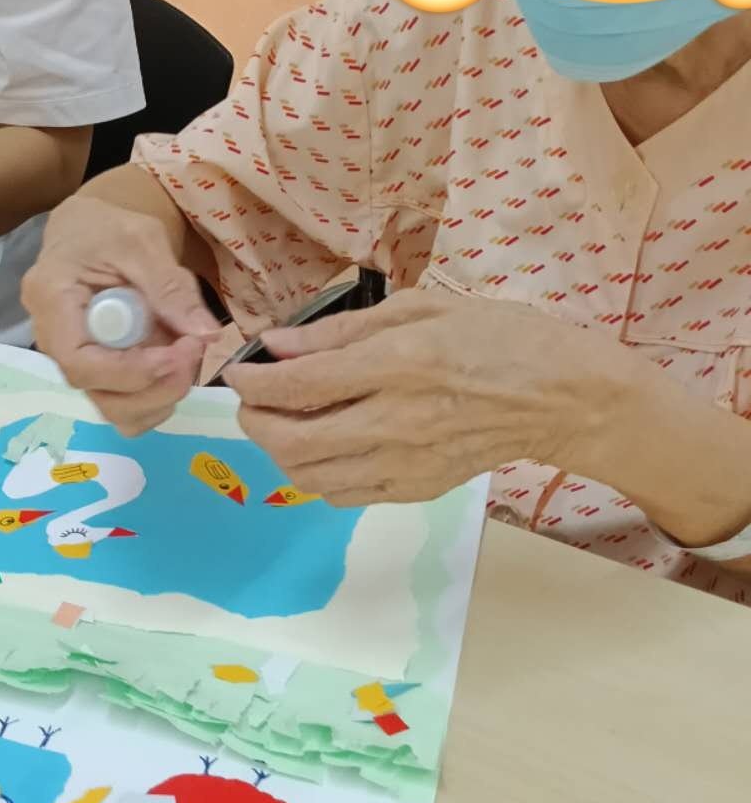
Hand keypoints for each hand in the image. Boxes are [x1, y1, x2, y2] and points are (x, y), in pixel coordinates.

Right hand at [23, 196, 221, 435]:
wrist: (90, 230)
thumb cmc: (109, 227)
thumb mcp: (142, 241)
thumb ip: (171, 288)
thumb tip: (206, 334)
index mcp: (51, 300)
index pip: (81, 364)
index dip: (132, 371)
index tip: (179, 353)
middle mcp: (53, 340)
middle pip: (99, 395)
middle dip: (155, 387)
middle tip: (194, 351)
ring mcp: (75, 359)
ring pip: (114, 408)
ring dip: (161, 395)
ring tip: (187, 355)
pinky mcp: (97, 369)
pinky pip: (124, 401)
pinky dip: (157, 393)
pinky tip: (175, 362)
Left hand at [225, 288, 624, 505]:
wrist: (564, 398)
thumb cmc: (498, 337)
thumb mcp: (422, 307)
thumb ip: (342, 330)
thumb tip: (277, 346)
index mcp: (397, 365)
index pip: (295, 386)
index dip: (251, 382)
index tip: (239, 371)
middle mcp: (394, 421)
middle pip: (289, 441)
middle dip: (253, 421)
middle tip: (253, 400)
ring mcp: (404, 464)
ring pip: (307, 477)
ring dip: (279, 450)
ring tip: (283, 421)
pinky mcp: (415, 490)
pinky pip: (341, 494)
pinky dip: (315, 473)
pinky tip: (323, 445)